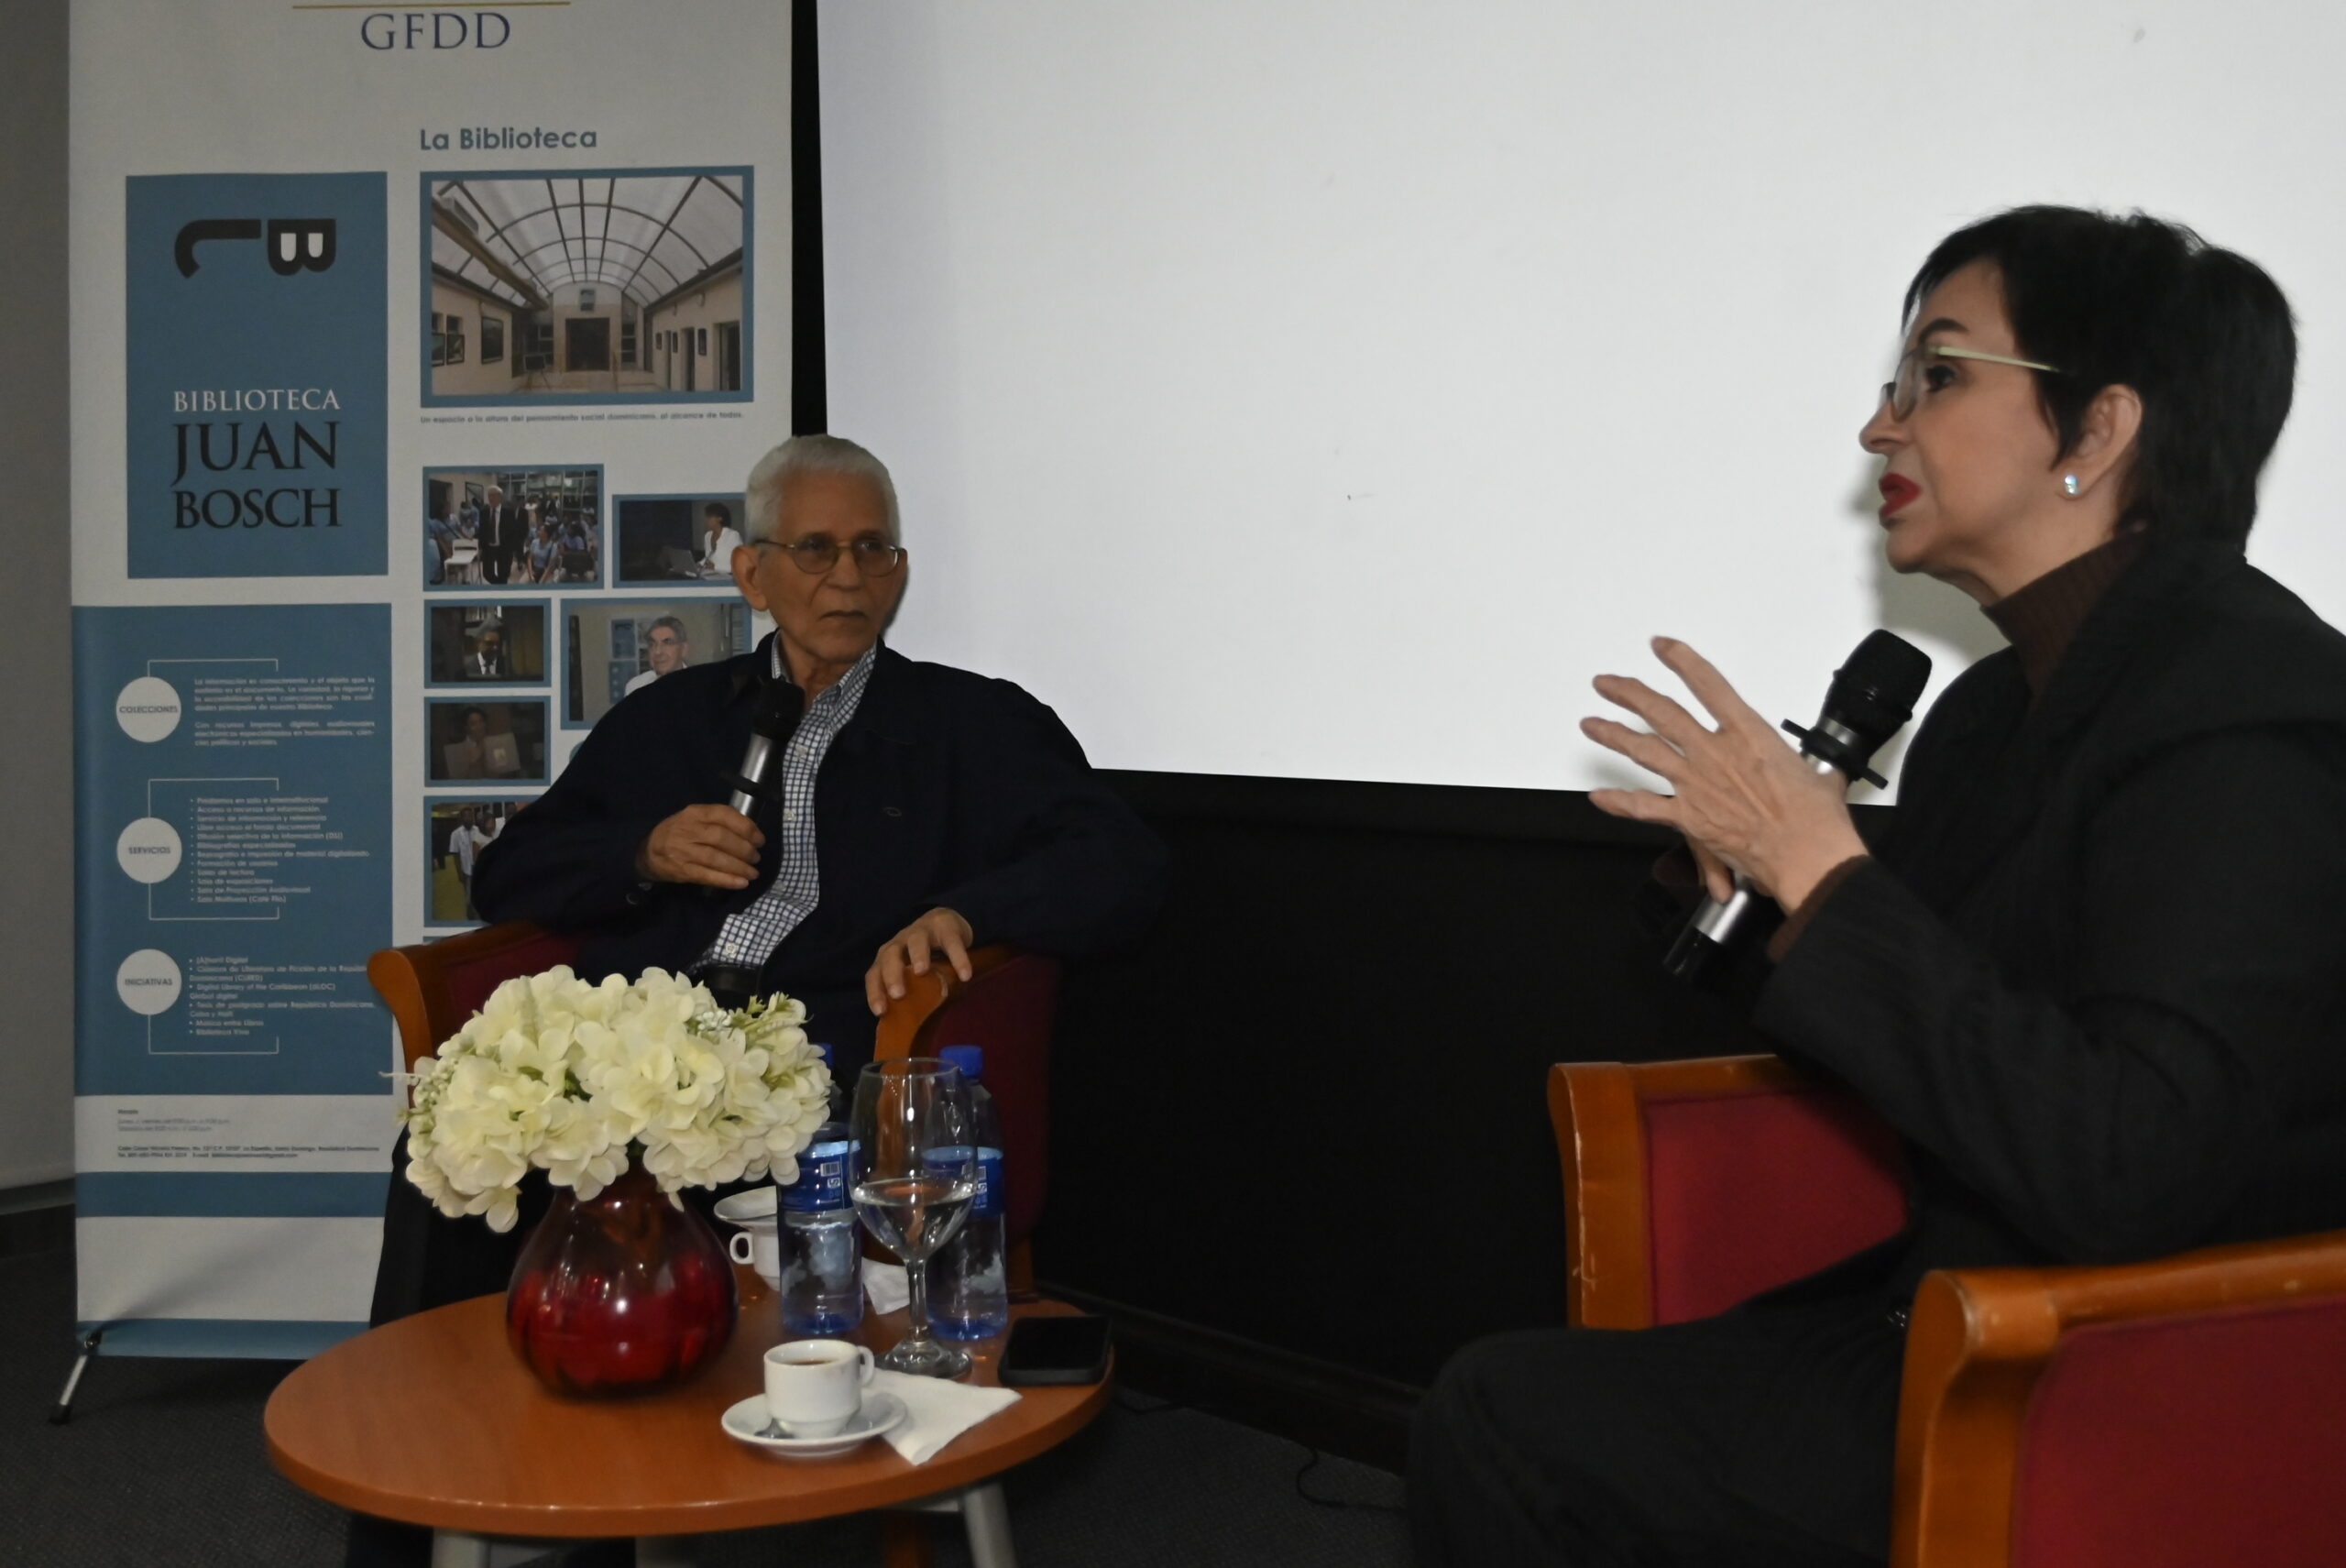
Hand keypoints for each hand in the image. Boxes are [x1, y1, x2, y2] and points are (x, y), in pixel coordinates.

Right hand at [634, 804, 763, 888]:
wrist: (648, 851)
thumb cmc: (679, 833)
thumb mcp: (694, 818)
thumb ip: (718, 821)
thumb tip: (751, 833)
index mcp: (695, 813)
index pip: (724, 815)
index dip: (747, 827)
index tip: (760, 839)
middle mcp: (688, 830)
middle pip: (722, 838)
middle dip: (745, 849)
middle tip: (756, 857)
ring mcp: (683, 851)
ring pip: (716, 858)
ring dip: (739, 867)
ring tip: (753, 873)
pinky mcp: (682, 870)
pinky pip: (707, 876)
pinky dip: (727, 880)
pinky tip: (741, 883)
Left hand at [865, 908, 974, 1015]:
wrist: (947, 922)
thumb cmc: (926, 957)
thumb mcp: (912, 975)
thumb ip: (909, 993)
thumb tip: (910, 1031)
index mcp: (888, 957)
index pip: (874, 974)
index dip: (875, 991)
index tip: (880, 1011)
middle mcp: (900, 943)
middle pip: (889, 955)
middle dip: (892, 974)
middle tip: (898, 995)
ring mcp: (922, 931)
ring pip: (916, 941)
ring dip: (917, 955)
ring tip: (923, 972)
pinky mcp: (946, 926)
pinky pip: (951, 942)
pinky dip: (958, 957)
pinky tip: (965, 974)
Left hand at [1580, 638, 1866, 909]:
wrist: (1807, 854)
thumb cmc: (1816, 818)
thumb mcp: (1815, 776)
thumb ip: (1804, 767)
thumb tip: (1816, 771)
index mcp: (1748, 733)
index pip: (1707, 683)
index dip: (1680, 660)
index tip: (1661, 647)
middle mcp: (1715, 752)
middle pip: (1662, 712)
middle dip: (1629, 693)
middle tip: (1607, 684)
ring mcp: (1697, 783)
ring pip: (1644, 750)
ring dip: (1613, 735)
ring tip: (1592, 725)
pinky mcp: (1688, 817)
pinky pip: (1644, 806)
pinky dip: (1619, 801)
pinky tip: (1601, 795)